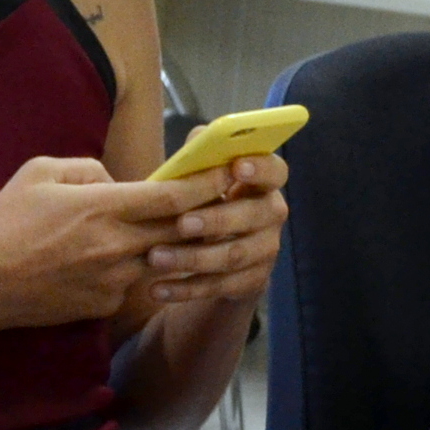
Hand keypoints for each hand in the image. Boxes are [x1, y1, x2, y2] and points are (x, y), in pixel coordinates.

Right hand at [0, 156, 228, 329]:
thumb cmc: (5, 223)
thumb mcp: (38, 173)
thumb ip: (87, 169)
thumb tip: (117, 181)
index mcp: (102, 207)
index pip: (174, 197)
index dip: (207, 184)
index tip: (227, 173)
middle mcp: (116, 245)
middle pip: (182, 229)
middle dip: (206, 213)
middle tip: (223, 200)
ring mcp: (115, 279)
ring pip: (165, 258)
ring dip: (176, 244)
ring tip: (178, 231)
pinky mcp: (107, 304)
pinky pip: (134, 281)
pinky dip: (134, 269)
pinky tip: (114, 262)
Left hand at [139, 155, 287, 304]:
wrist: (209, 254)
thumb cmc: (197, 202)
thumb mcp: (196, 180)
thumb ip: (198, 159)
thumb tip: (199, 140)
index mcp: (261, 183)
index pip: (275, 170)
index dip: (260, 168)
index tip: (236, 167)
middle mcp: (270, 215)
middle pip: (254, 216)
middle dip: (217, 219)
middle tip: (181, 223)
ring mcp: (264, 250)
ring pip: (234, 255)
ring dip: (193, 258)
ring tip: (155, 258)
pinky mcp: (250, 281)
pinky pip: (220, 286)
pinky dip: (185, 288)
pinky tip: (156, 289)